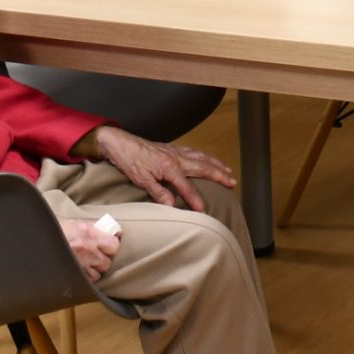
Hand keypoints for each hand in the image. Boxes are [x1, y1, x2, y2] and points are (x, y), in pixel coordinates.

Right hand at [60, 216, 119, 280]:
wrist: (36, 238)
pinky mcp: (72, 275)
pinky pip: (86, 281)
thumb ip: (93, 228)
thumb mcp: (76, 224)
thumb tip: (109, 230)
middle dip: (104, 260)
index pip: (114, 244)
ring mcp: (80, 264)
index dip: (113, 246)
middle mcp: (87, 250)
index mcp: (90, 233)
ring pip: (98, 274)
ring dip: (95, 271)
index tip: (110, 245)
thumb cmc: (55, 230)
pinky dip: (86, 279)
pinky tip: (81, 273)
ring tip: (88, 265)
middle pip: (107, 262)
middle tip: (97, 256)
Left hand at [92, 125, 232, 212]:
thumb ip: (159, 193)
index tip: (204, 210)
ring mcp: (175, 151)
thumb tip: (173, 205)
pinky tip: (207, 159)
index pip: (187, 187)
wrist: (120, 142)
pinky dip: (205, 156)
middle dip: (219, 176)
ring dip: (216, 164)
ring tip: (227, 170)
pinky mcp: (172, 148)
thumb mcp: (141, 180)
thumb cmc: (129, 161)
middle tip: (232, 182)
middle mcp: (177, 158)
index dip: (196, 199)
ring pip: (201, 157)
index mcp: (169, 167)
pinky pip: (194, 151)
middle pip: (203, 168)